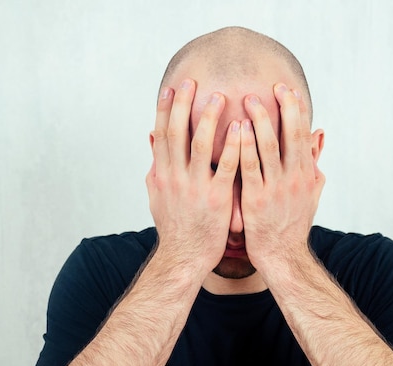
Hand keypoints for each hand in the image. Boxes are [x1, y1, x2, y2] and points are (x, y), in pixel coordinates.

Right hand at [146, 79, 240, 276]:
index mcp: (161, 174)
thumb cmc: (174, 226)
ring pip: (200, 144)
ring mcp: (195, 187)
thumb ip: (156, 165)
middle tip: (194, 81)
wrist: (184, 258)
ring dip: (209, 118)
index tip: (171, 87)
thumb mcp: (157, 194)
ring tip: (220, 96)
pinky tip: (241, 127)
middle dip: (184, 104)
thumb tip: (151, 139)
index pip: (161, 134)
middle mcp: (174, 177)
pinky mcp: (216, 198)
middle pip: (177, 132)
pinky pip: (226, 167)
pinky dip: (233, 145)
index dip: (165, 109)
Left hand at [240, 83, 324, 273]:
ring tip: (248, 98)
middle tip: (271, 86)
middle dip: (281, 107)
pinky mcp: (256, 199)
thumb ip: (314, 161)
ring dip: (260, 120)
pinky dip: (244, 146)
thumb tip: (320, 133)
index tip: (288, 89)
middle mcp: (294, 178)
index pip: (302, 134)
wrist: (282, 256)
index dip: (296, 110)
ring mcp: (275, 188)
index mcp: (305, 174)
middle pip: (289, 135)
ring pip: (268, 147)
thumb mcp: (311, 191)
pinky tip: (236, 129)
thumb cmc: (293, 222)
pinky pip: (249, 168)